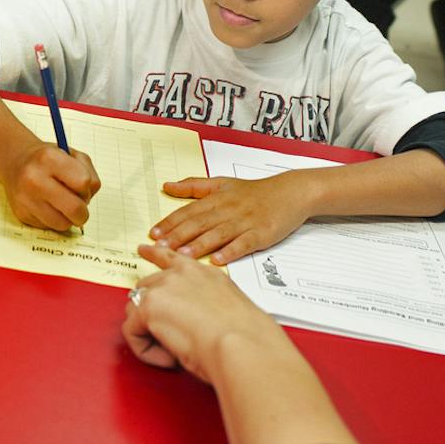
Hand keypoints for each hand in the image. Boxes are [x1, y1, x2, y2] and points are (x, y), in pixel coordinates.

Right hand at [2, 139, 99, 231]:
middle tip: (80, 208)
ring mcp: (26, 198)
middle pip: (74, 208)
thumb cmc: (46, 159)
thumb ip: (87, 172)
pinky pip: (49, 227)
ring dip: (68, 218)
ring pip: (63, 223)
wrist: (14, 162)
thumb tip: (87, 199)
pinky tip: (48, 206)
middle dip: (83, 212)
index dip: (87, 187)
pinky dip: (53, 220)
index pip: (83, 182)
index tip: (82, 187)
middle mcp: (34, 179)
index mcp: (49, 158)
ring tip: (62, 205)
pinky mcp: (21, 214)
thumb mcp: (70, 154)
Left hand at [122, 241, 287, 378]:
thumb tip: (200, 322)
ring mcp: (163, 288)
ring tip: (174, 353)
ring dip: (149, 334)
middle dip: (150, 311)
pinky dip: (145, 350)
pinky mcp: (148, 307)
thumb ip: (209, 307)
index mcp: (205, 274)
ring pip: (136, 310)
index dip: (154, 255)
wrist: (242, 345)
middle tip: (167, 337)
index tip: (144, 250)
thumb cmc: (246, 338)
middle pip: (146, 287)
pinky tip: (168, 358)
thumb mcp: (230, 310)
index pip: (173, 258)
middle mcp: (181, 275)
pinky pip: (132, 332)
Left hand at [149, 173, 311, 264]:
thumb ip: (194, 186)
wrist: (291, 192)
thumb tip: (167, 186)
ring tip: (182, 256)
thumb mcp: (222, 183)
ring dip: (200, 245)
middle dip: (178, 235)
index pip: (189, 211)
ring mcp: (245, 222)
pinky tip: (217, 260)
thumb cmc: (255, 191)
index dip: (170, 222)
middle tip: (160, 247)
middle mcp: (229, 209)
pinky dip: (231, 251)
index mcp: (217, 198)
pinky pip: (244, 243)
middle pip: (200, 223)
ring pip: (219, 234)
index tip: (154, 233)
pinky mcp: (261, 233)